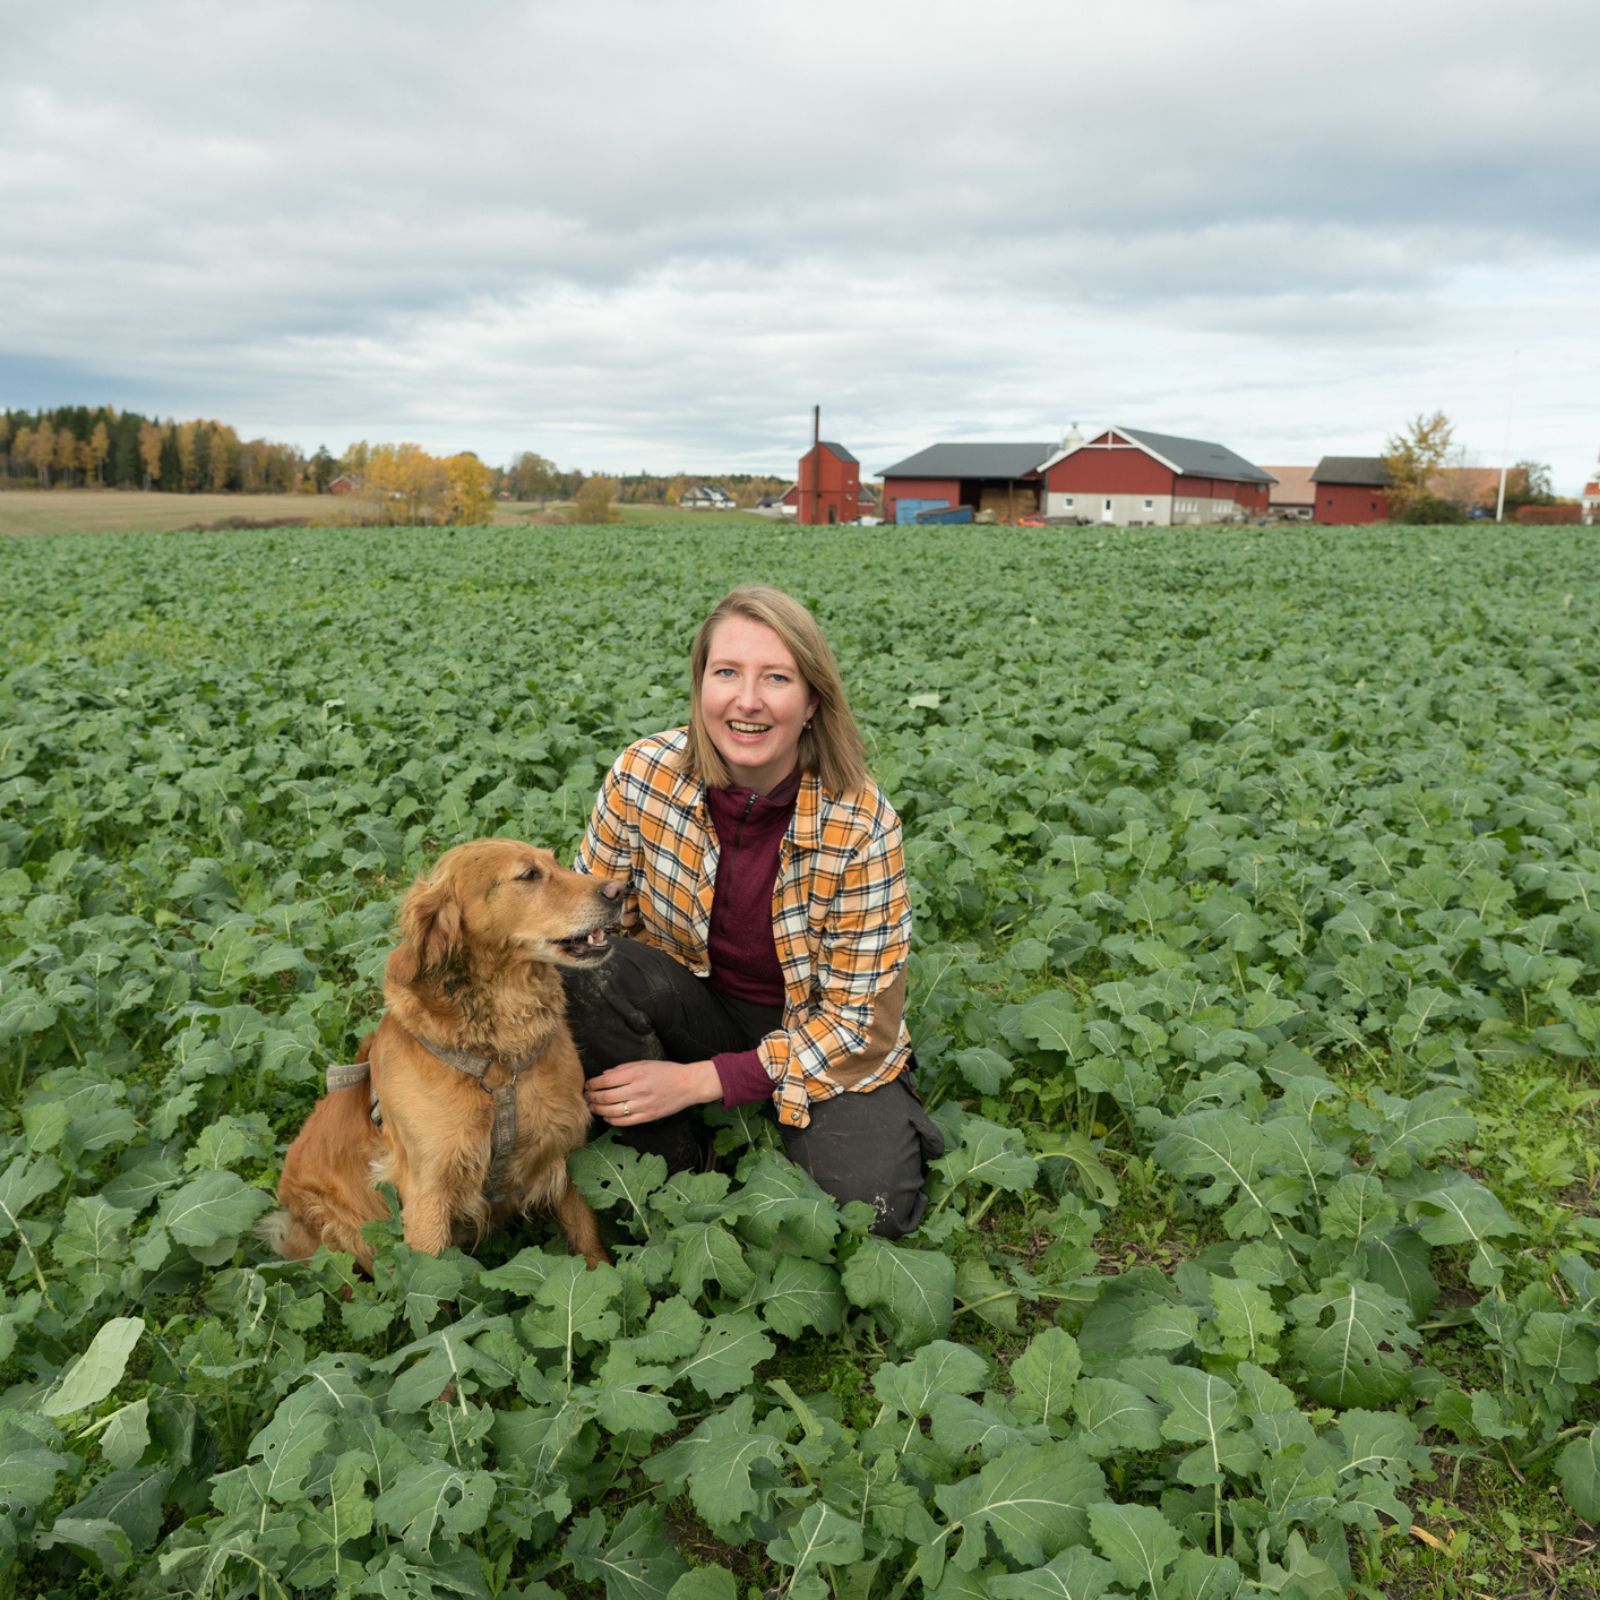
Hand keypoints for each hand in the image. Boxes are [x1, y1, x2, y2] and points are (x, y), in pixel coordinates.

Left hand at [585, 1059, 721, 1125]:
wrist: (688, 1084)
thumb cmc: (666, 1071)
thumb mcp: (645, 1063)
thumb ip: (623, 1068)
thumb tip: (604, 1075)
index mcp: (636, 1073)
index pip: (606, 1081)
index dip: (593, 1084)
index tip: (587, 1085)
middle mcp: (637, 1090)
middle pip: (606, 1097)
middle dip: (592, 1098)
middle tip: (586, 1097)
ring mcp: (642, 1105)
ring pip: (612, 1111)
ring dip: (598, 1110)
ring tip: (592, 1108)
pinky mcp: (647, 1116)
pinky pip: (624, 1122)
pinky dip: (612, 1120)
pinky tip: (606, 1117)